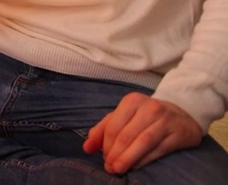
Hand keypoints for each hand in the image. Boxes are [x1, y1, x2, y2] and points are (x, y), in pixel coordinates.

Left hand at [83, 93, 201, 173]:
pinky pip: (158, 149)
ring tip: (118, 169)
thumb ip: (103, 129)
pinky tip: (136, 166)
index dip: (106, 145)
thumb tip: (87, 147)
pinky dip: (145, 159)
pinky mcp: (179, 133)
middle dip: (115, 154)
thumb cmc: (147, 116)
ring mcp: (165, 120)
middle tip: (109, 167)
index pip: (113, 126)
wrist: (183, 114)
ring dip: (128, 158)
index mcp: (132, 101)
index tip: (103, 158)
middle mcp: (149, 108)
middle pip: (126, 135)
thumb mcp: (124, 116)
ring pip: (142, 142)